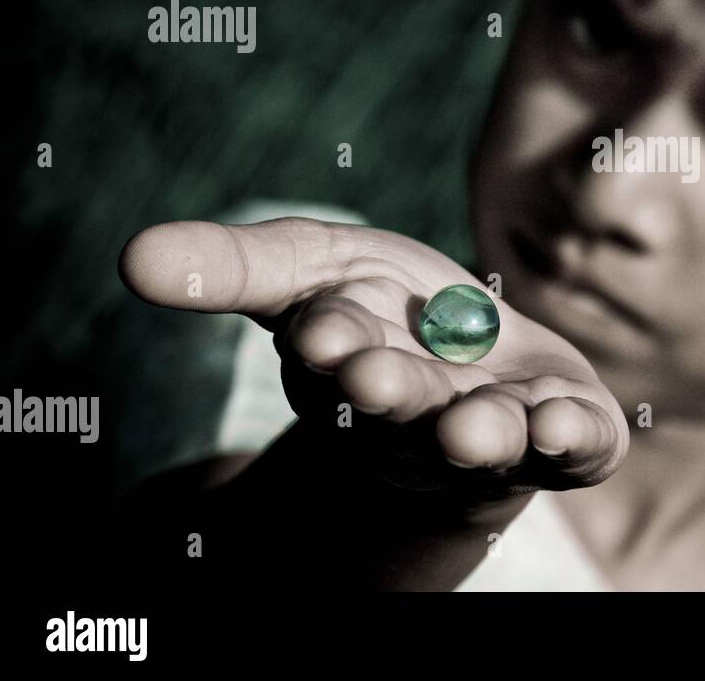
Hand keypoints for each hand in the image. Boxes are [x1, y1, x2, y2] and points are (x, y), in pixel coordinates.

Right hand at [119, 217, 629, 507]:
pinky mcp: (565, 435)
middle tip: (376, 377)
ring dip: (479, 433)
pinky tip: (563, 421)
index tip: (322, 328)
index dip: (330, 340)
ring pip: (481, 439)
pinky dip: (569, 437)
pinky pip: (572, 446)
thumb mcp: (312, 269)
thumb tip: (132, 258)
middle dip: (390, 391)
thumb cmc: (388, 316)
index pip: (334, 350)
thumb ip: (235, 267)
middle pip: (401, 405)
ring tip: (476, 428)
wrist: (477, 374)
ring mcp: (493, 430)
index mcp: (350, 364)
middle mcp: (417, 411)